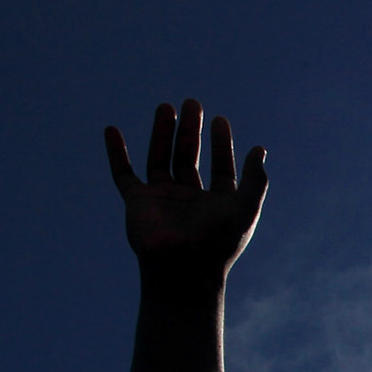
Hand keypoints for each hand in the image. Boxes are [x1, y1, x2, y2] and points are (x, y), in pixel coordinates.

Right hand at [104, 99, 266, 285]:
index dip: (221, 144)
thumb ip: (254, 179)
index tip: (220, 121)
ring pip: (161, 158)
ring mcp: (162, 199)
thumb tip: (260, 150)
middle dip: (191, 131)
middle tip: (193, 103)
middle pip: (189, 157)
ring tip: (166, 107)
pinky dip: (116, 153)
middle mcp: (190, 199)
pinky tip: (112, 130)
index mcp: (216, 203)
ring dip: (163, 133)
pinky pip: (123, 174)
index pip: (220, 167)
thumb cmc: (218, 241)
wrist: (183, 268)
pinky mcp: (138, 202)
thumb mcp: (245, 207)